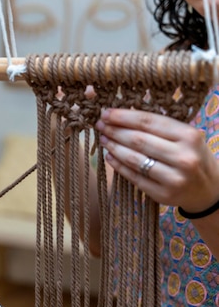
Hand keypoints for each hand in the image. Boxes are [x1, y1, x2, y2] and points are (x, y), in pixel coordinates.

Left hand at [96, 108, 218, 212]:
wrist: (208, 189)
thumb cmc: (192, 155)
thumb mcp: (185, 137)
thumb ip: (158, 127)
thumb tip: (121, 115)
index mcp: (189, 136)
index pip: (149, 122)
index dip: (123, 116)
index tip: (106, 112)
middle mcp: (183, 157)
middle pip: (138, 140)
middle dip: (115, 131)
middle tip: (100, 125)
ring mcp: (174, 178)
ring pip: (134, 159)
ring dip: (113, 147)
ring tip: (103, 139)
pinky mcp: (163, 194)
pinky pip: (134, 177)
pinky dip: (118, 165)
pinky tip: (110, 156)